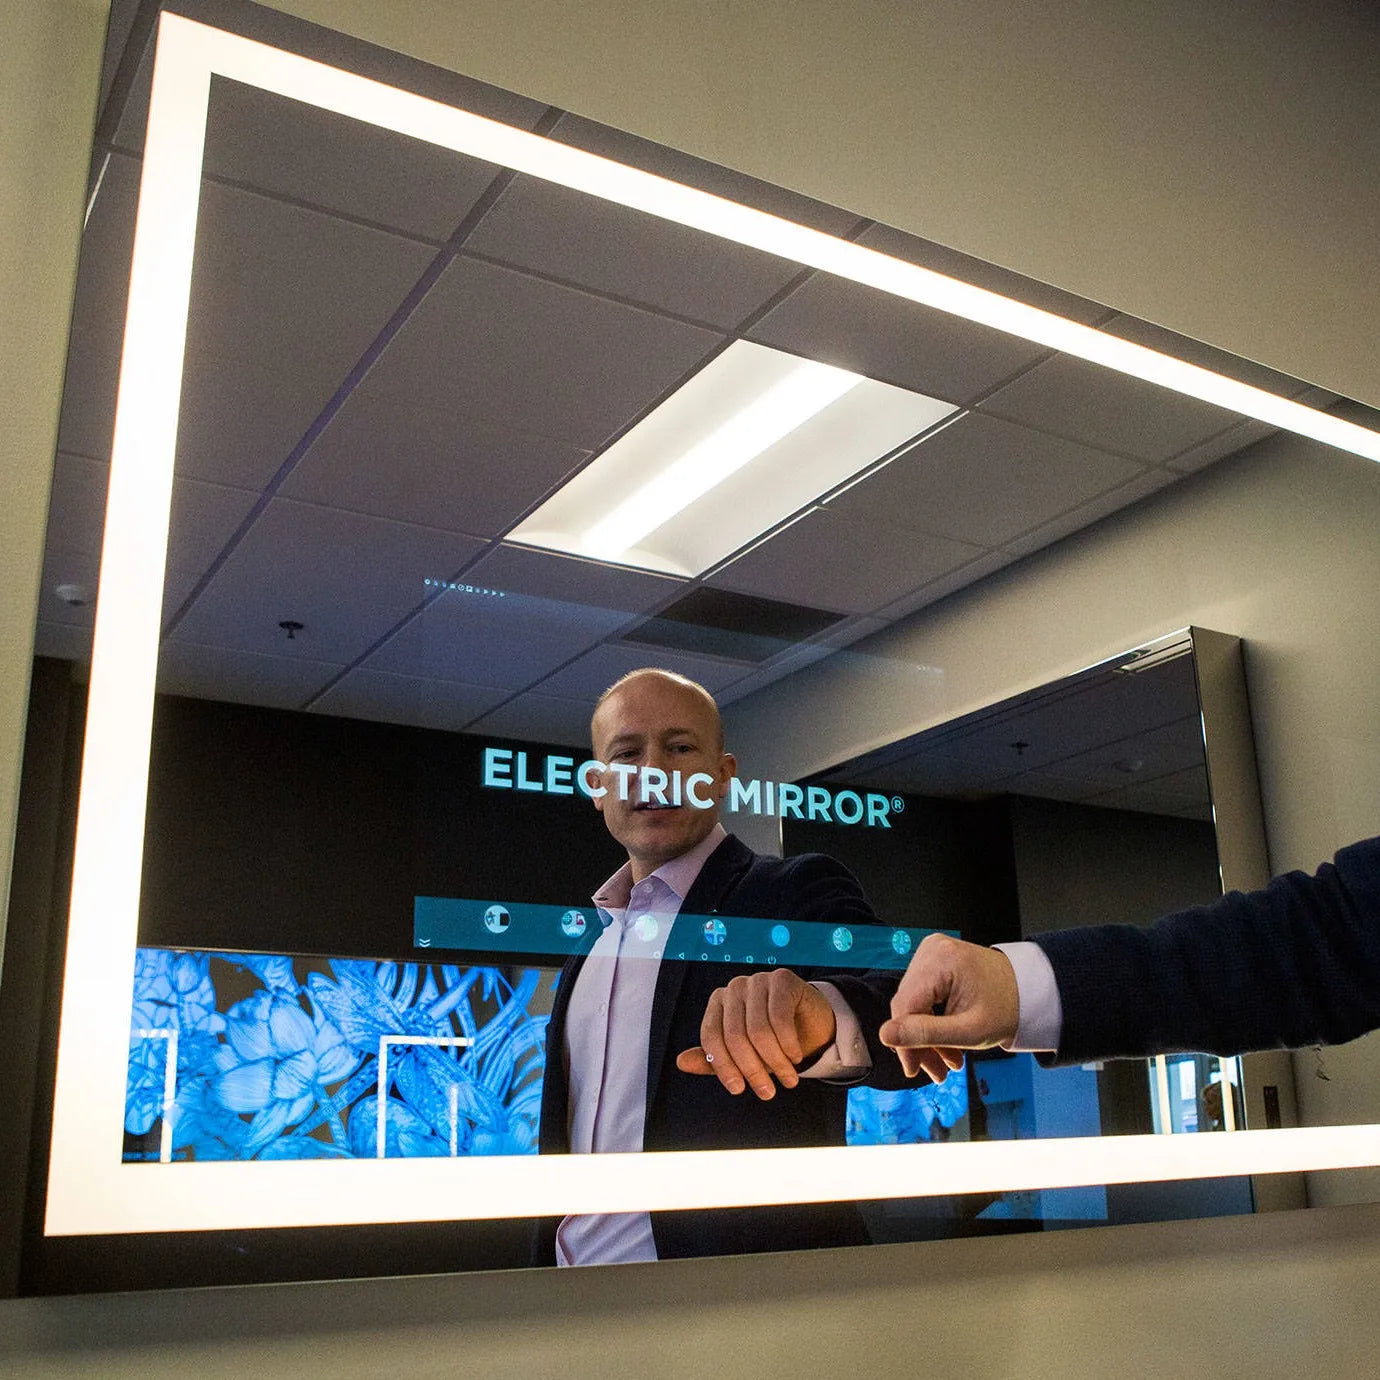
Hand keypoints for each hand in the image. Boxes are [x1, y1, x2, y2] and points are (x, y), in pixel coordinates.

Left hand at [676, 969, 835, 1099]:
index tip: (738, 1089)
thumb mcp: (741, 1055)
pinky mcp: (782, 979)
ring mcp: (757, 980)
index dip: (723, 1066)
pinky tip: (795, 1056)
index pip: (711, 1036)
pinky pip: (780, 1018)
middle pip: (735, 1036)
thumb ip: (713, 1059)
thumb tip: (681, 1062)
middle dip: (752, 1070)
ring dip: (776, 1062)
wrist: (809, 1022)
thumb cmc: (771, 1039)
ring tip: (788, 1079)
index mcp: (718, 1003)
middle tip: (767, 1092)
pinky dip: (788, 1044)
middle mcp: (734, 988)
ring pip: (759, 1031)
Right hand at [878, 934, 1018, 1081]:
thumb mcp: (968, 1031)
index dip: (905, 1043)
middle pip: (908, 1005)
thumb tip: (885, 1035)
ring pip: (914, 1003)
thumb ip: (925, 1034)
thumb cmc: (1006, 1008)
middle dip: (920, 1042)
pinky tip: (947, 1042)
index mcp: (940, 960)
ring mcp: (933, 953)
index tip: (913, 1070)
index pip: (905, 1007)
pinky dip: (932, 1020)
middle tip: (936, 1071)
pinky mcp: (936, 960)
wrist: (1030, 991)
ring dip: (927, 1035)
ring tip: (948, 1060)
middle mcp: (932, 950)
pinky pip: (922, 995)